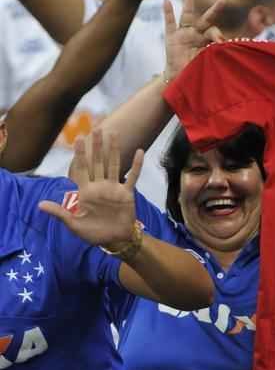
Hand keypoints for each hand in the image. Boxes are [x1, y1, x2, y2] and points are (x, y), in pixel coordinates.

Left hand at [39, 130, 142, 247]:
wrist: (114, 240)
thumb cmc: (93, 233)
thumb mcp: (73, 224)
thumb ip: (59, 212)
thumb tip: (40, 205)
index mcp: (86, 192)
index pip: (82, 169)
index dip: (80, 154)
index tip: (78, 139)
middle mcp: (100, 186)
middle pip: (97, 162)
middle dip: (96, 146)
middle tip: (96, 128)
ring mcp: (114, 189)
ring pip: (113, 164)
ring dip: (113, 149)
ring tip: (113, 133)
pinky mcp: (126, 194)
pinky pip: (133, 177)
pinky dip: (137, 165)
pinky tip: (139, 151)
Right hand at [164, 0, 225, 80]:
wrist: (179, 78)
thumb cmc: (195, 72)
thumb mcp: (204, 65)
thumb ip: (212, 56)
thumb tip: (222, 48)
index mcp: (206, 41)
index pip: (213, 32)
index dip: (217, 35)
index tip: (221, 41)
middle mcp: (196, 34)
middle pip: (206, 20)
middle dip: (214, 10)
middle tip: (223, 0)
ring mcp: (183, 34)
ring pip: (187, 14)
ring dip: (189, 0)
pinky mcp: (171, 38)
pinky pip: (169, 23)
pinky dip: (167, 13)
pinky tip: (166, 1)